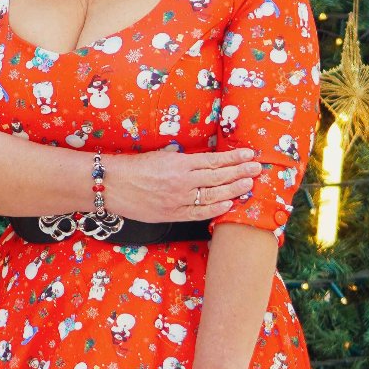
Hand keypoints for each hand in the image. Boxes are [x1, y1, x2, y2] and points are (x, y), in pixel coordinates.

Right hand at [104, 147, 261, 223]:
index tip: (249, 154)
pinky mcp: (171, 214)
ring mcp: (178, 200)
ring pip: (212, 195)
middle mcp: (182, 181)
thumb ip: (182, 160)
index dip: (234, 158)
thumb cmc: (134, 167)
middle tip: (257, 169)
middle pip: (218, 177)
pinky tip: (229, 204)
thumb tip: (202, 162)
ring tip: (249, 185)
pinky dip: (215, 209)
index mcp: (180, 163)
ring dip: (234, 190)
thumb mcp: (161, 156)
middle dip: (240, 172)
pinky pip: (198, 213)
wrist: (111, 185)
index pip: (214, 161)